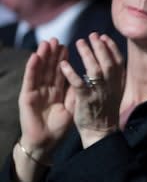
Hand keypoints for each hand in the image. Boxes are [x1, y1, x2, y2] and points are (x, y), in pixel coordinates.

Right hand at [18, 38, 71, 158]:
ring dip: (43, 56)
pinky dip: (32, 68)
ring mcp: (36, 91)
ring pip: (40, 70)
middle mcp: (46, 89)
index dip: (64, 58)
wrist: (46, 142)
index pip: (61, 71)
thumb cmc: (59, 126)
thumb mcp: (72, 106)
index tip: (68, 45)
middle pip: (50, 67)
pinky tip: (34, 57)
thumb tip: (84, 77)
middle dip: (53, 53)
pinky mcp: (27, 97)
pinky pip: (30, 80)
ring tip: (46, 43)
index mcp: (57, 90)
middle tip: (56, 39)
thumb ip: (76, 91)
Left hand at [60, 33, 124, 147]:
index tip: (103, 37)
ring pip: (95, 69)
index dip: (111, 47)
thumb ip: (113, 75)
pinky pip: (79, 84)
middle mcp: (112, 86)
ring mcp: (100, 92)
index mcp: (120, 82)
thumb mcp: (115, 91)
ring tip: (78, 42)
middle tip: (91, 35)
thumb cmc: (105, 109)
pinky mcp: (87, 100)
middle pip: (107, 61)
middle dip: (99, 46)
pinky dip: (71, 73)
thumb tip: (108, 57)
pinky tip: (64, 64)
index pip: (118, 60)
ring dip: (87, 54)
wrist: (101, 131)